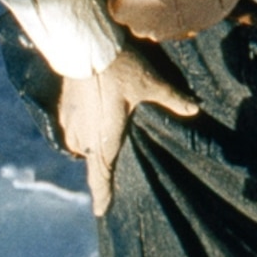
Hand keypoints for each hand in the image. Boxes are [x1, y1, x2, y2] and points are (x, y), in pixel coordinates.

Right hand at [56, 47, 198, 216]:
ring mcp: (69, 123)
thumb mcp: (150, 83)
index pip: (100, 176)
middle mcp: (83, 137)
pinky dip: (80, 130)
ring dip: (89, 148)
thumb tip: (194, 109)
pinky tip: (90, 121)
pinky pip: (71, 128)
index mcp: (104, 140)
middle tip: (109, 176)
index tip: (101, 211)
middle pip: (90, 163)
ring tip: (102, 147)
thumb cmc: (119, 69)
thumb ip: (171, 98)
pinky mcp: (62, 107)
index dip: (102, 194)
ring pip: (80, 146)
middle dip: (99, 170)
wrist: (83, 44)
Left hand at [108, 0, 245, 42]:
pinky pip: (178, 24)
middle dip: (139, 1)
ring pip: (157, 23)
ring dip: (159, 8)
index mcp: (128, 10)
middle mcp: (146, 29)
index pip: (113, 4)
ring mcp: (171, 33)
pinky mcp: (194, 30)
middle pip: (135, 17)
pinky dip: (180, 12)